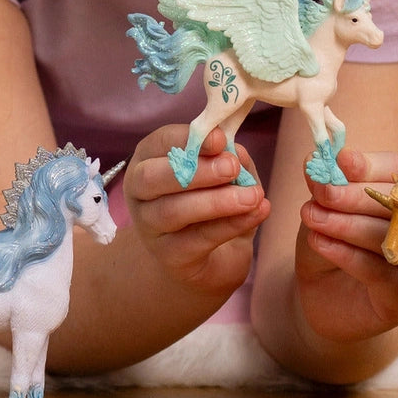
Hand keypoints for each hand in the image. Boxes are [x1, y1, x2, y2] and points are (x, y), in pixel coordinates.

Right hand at [124, 125, 270, 297]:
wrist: (205, 259)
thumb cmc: (208, 203)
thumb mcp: (221, 175)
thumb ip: (227, 159)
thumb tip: (236, 152)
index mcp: (148, 159)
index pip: (159, 142)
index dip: (187, 138)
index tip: (220, 138)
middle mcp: (140, 192)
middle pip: (153, 177)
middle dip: (196, 170)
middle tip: (232, 167)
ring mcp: (149, 227)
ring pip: (173, 211)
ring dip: (217, 201)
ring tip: (253, 196)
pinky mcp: (169, 256)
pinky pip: (198, 239)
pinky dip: (231, 225)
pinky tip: (257, 213)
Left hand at [297, 147, 397, 342]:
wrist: (321, 292)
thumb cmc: (332, 239)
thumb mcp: (324, 206)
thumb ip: (326, 183)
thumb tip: (317, 158)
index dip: (371, 166)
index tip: (341, 161)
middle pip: (397, 205)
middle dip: (354, 196)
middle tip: (321, 192)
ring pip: (388, 237)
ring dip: (345, 224)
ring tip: (311, 217)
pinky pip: (379, 272)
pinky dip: (346, 254)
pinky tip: (319, 242)